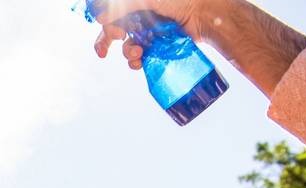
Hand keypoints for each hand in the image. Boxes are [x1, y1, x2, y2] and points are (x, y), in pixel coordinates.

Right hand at [91, 0, 208, 67]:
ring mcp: (150, 32)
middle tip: (104, 52)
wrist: (206, 13)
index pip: (113, 14)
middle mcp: (141, 16)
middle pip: (115, 30)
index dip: (107, 25)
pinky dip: (136, 62)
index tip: (112, 33)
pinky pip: (141, 57)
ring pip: (128, 46)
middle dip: (106, 42)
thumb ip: (123, 7)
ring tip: (137, 54)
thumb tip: (99, 18)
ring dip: (127, 52)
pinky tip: (140, 62)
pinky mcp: (158, 46)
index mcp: (138, 3)